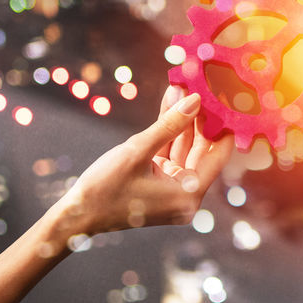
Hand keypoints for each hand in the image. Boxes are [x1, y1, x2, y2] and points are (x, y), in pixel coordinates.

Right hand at [56, 88, 233, 234]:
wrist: (75, 216)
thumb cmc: (105, 188)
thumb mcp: (138, 151)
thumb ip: (170, 125)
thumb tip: (195, 100)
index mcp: (188, 195)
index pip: (218, 155)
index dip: (222, 126)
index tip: (226, 100)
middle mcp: (186, 195)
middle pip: (201, 150)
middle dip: (199, 118)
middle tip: (202, 87)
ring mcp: (172, 190)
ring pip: (184, 148)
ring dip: (182, 120)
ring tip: (183, 87)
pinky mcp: (158, 184)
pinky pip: (169, 153)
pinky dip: (168, 132)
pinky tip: (170, 103)